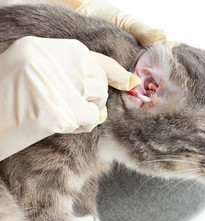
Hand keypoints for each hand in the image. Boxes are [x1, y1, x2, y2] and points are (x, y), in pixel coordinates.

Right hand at [0, 36, 138, 159]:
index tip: (130, 81)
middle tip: (74, 104)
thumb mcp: (30, 72)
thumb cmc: (6, 100)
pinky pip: (91, 119)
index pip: (91, 57)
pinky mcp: (57, 113)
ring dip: (88, 110)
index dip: (114, 71)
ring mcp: (54, 87)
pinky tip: (63, 125)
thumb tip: (106, 84)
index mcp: (40, 48)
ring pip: (98, 99)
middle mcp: (48, 62)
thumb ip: (65, 71)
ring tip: (63, 113)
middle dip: (94, 96)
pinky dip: (83, 124)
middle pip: (97, 80)